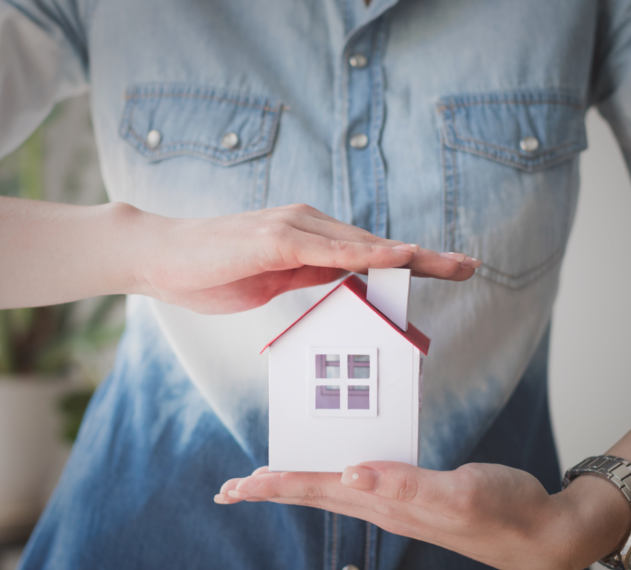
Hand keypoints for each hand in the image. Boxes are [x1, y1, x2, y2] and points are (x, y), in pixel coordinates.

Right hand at [137, 203, 479, 313]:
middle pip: (376, 244)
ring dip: (408, 254)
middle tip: (469, 264)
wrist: (161, 258)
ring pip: (361, 243)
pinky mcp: (273, 239)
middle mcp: (307, 225)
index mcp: (308, 238)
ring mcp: (292, 229)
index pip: (369, 251)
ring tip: (449, 263)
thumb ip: (312, 276)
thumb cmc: (214, 271)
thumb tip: (347, 283)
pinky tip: (397, 257)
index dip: (410, 259)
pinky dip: (366, 254)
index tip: (448, 267)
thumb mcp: (275, 281)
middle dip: (425, 257)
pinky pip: (328, 250)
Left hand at [214, 461, 630, 569]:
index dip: (276, 487)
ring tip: (267, 483)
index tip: (237, 487)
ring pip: (335, 493)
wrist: (542, 534)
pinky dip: (335, 478)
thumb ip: (406, 486)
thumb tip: (351, 474)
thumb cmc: (507, 511)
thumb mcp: (459, 494)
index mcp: (389, 504)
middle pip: (316, 495)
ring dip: (297, 486)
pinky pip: (363, 485)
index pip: (319, 491)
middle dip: (272, 491)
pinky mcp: (417, 497)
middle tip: (230, 490)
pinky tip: (335, 475)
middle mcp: (387, 508)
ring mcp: (401, 506)